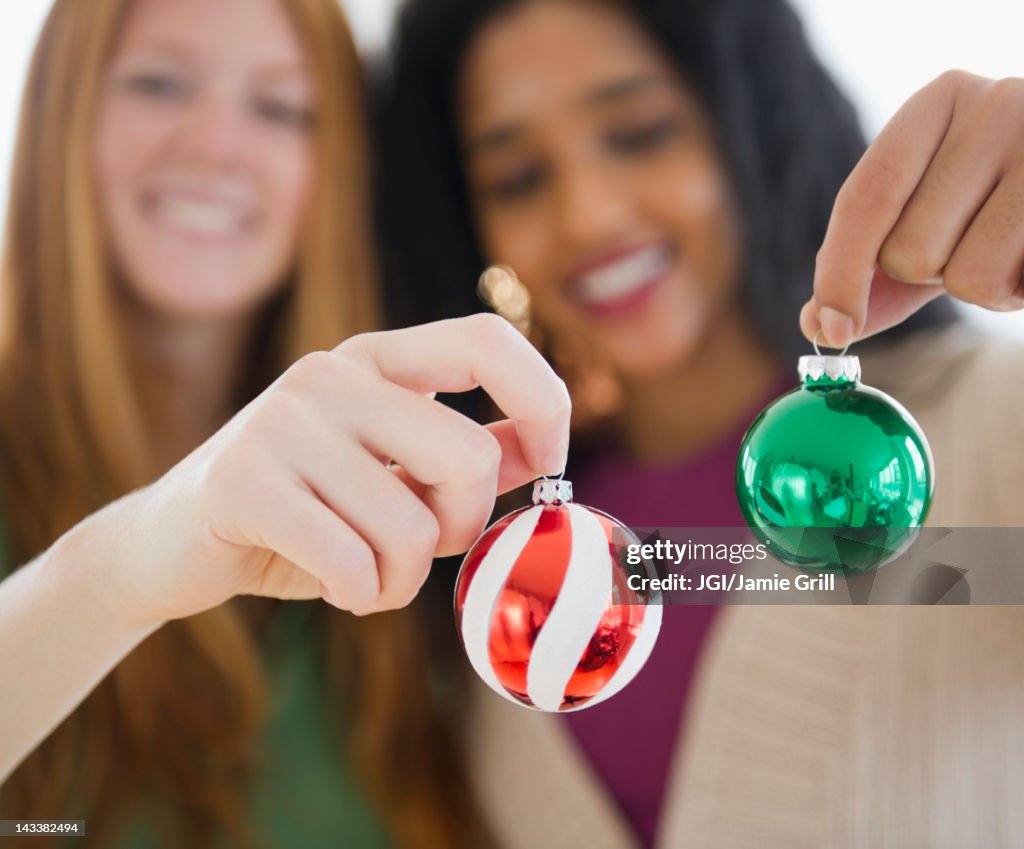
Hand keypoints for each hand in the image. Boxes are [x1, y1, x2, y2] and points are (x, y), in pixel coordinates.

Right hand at [97, 314, 569, 624]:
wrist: (174, 545)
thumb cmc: (304, 515)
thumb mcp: (392, 480)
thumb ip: (464, 460)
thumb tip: (542, 455)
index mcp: (375, 361)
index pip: (486, 341)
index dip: (542, 402)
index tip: (550, 464)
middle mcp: (332, 373)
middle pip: (467, 456)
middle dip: (462, 527)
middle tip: (423, 549)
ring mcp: (284, 420)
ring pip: (412, 527)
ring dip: (401, 580)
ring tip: (364, 575)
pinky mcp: (244, 480)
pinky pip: (353, 563)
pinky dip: (361, 596)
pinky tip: (336, 587)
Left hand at [802, 71, 1023, 347]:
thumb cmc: (996, 202)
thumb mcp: (926, 221)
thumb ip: (866, 273)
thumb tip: (817, 323)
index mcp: (937, 102)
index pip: (865, 198)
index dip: (841, 273)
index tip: (834, 328)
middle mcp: (996, 106)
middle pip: (909, 251)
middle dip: (931, 273)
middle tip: (974, 241)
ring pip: (969, 278)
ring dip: (985, 289)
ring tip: (1013, 248)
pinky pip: (1021, 287)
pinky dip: (1021, 292)